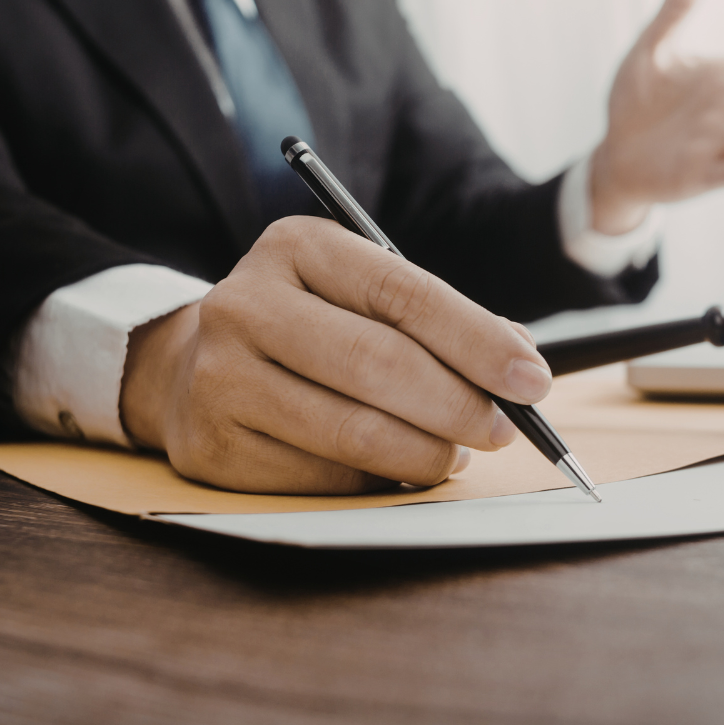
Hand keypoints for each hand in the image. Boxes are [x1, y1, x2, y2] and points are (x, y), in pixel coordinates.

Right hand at [119, 217, 552, 493]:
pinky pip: (321, 475)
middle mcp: (245, 303)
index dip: (477, 340)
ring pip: (352, 430)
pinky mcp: (212, 446)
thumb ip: (437, 320)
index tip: (531, 379)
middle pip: (378, 363)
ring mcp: (219, 376)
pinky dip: (377, 478)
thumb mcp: (361, 294)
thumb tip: (520, 363)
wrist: (191, 366)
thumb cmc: (309, 326)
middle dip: (459, 403)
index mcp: (296, 247)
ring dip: (426, 452)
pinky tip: (400, 467)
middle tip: (504, 429)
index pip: (403, 292)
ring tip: (457, 454)